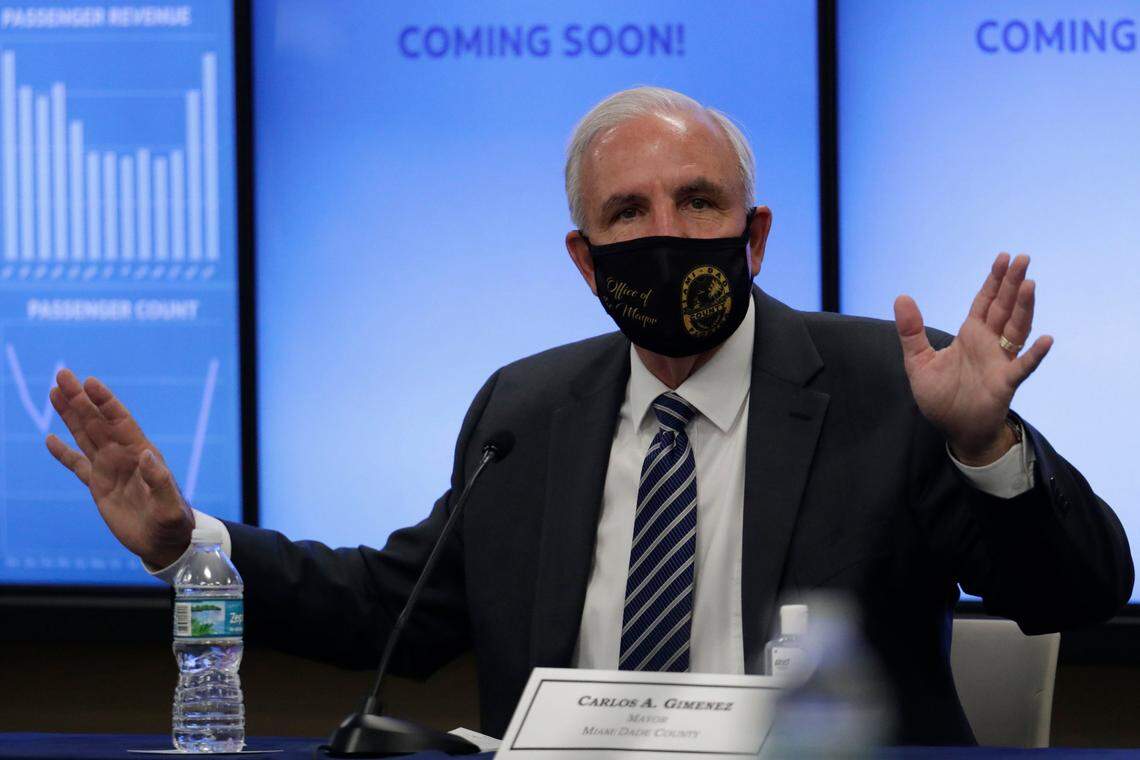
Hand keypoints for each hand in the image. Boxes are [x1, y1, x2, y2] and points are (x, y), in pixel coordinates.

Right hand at [44, 368, 193, 567]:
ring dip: (70, 415)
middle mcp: (123, 456)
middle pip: (97, 422)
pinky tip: (50, 439)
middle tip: (62, 374)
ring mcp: (110, 469)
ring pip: (85, 436)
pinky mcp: (99, 486)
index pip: (120, 421)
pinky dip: (64, 453)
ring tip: (54, 392)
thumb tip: (147, 456)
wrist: (165, 542)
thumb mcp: (170, 506)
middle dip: (80, 399)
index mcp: (141, 454)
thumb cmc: (173, 523)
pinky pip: (77, 465)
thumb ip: (160, 481)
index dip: (105, 402)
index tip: (90, 382)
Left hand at [894, 253, 1052, 464]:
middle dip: (1012, 284)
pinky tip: (1046, 340)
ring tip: (1029, 285)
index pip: (985, 301)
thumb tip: (901, 297)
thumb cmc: (941, 397)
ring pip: (1016, 330)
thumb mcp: (918, 361)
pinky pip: (1022, 366)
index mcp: (970, 335)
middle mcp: (989, 344)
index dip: (994, 280)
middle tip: (1023, 258)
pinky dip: (1034, 354)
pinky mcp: (1005, 383)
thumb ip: (911, 331)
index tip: (1003, 257)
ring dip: (1024, 308)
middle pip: (1004, 308)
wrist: (955, 429)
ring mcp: (1000, 362)